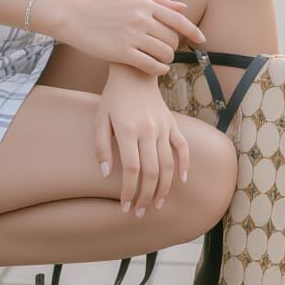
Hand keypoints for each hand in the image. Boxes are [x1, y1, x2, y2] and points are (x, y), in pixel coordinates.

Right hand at [67, 0, 204, 74]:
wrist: (75, 19)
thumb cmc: (104, 9)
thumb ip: (156, 1)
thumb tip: (183, 7)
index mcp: (144, 4)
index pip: (177, 19)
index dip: (193, 31)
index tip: (202, 40)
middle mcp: (141, 18)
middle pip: (172, 39)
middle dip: (173, 47)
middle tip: (166, 50)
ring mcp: (132, 35)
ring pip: (164, 53)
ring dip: (166, 60)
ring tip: (160, 60)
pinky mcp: (122, 52)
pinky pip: (151, 65)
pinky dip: (158, 69)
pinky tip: (156, 69)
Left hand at [95, 64, 189, 214]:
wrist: (135, 72)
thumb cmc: (113, 98)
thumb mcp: (99, 118)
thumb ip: (101, 146)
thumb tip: (105, 173)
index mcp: (127, 130)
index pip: (131, 169)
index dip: (129, 191)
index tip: (124, 206)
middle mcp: (148, 130)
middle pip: (151, 172)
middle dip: (146, 196)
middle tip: (140, 212)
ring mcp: (163, 127)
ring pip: (168, 165)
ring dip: (164, 188)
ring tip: (157, 205)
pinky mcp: (173, 124)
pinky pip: (183, 147)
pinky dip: (185, 165)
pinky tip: (182, 181)